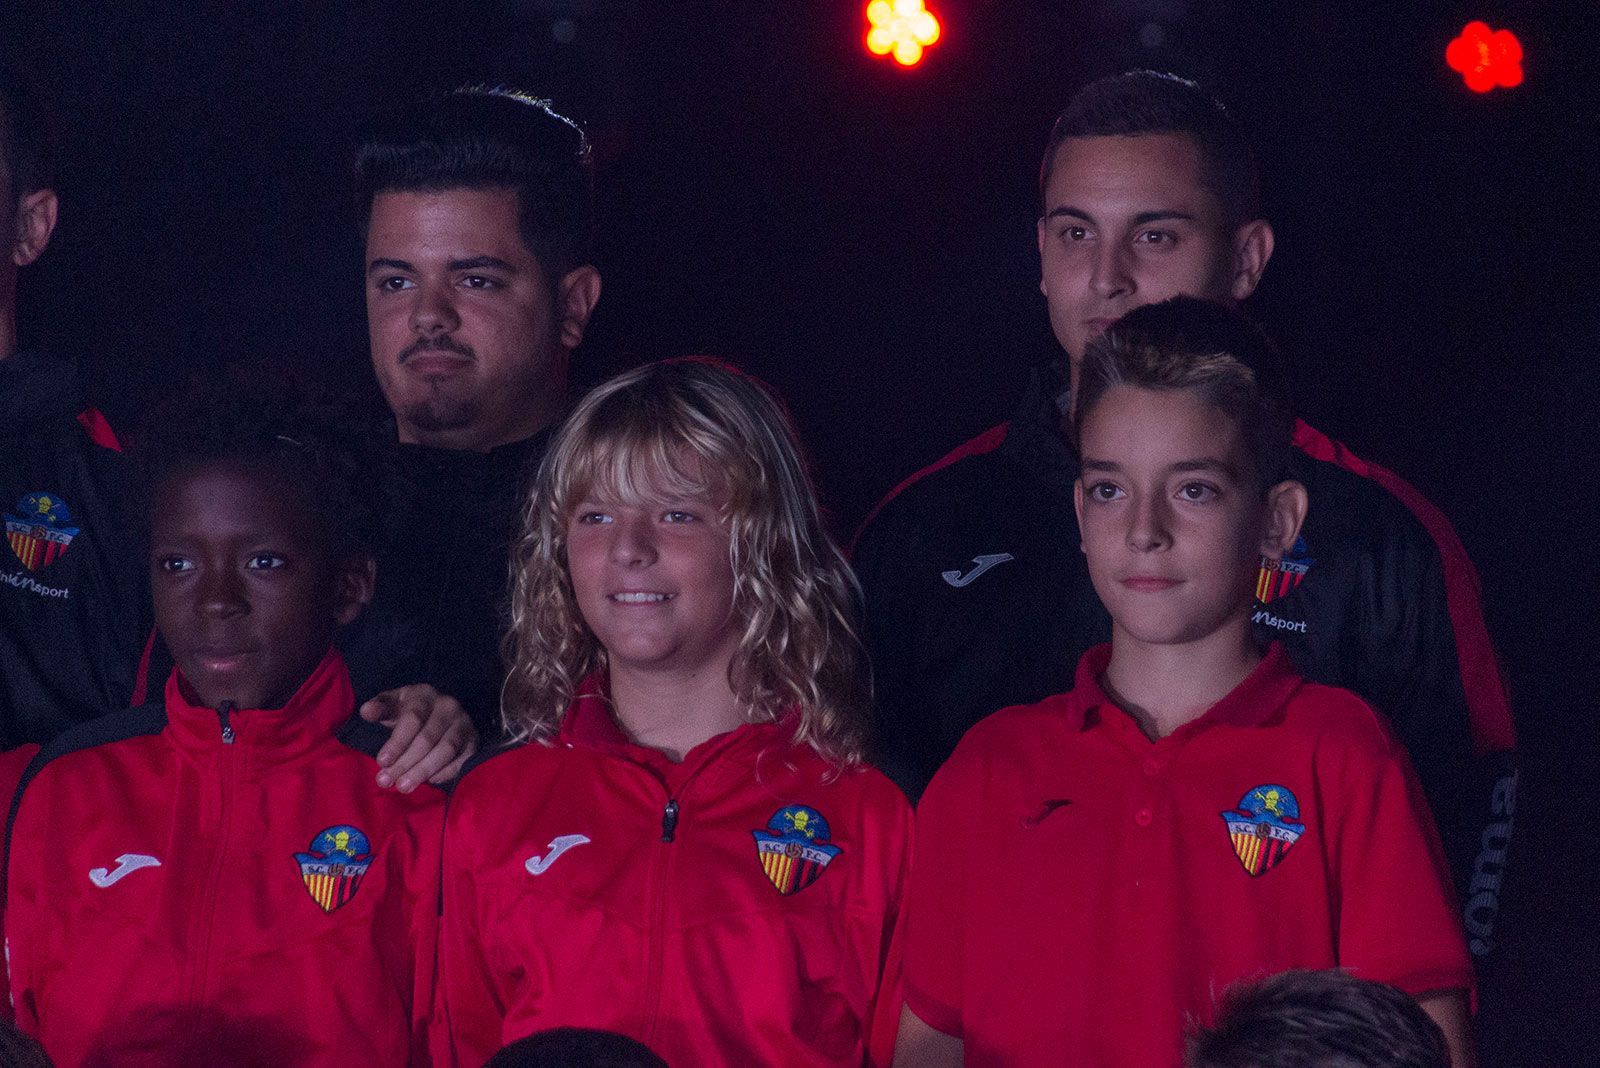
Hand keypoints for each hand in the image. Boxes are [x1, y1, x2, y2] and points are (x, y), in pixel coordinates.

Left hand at [360, 684, 479, 791]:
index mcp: (424, 695)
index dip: (397, 742)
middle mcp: (448, 706)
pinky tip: (428, 781)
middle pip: (428, 738)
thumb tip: (366, 711)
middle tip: (387, 781)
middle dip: (406, 762)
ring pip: (446, 750)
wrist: (437, 712)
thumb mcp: (392, 705)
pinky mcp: (474, 741)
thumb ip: (379, 709)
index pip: (412, 719)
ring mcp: (464, 723)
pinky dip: (446, 772)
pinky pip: (463, 760)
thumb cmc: (407, 712)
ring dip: (423, 771)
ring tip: (404, 787)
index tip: (381, 762)